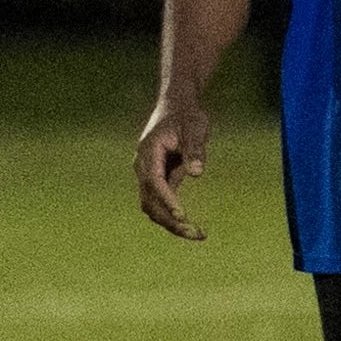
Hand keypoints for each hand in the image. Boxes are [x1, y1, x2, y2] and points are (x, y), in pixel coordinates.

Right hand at [135, 96, 209, 240]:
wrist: (176, 105)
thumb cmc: (187, 115)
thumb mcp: (195, 127)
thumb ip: (195, 149)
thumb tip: (197, 173)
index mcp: (149, 152)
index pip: (154, 182)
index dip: (167, 200)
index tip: (183, 216)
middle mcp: (143, 166)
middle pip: (150, 201)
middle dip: (171, 220)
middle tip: (197, 234)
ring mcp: (147, 175)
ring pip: (152, 207)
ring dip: (171, 223)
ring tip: (197, 234)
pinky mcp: (156, 180)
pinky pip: (160, 204)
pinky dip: (173, 216)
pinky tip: (191, 226)